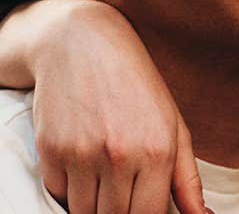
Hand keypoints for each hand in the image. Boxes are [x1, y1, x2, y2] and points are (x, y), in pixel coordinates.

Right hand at [0, 0, 208, 213]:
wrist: (83, 42)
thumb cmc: (136, 84)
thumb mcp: (174, 124)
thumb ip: (188, 179)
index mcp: (157, 151)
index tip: (143, 205)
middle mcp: (120, 156)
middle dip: (120, 213)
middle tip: (124, 191)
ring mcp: (81, 154)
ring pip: (84, 212)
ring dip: (93, 205)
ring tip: (104, 178)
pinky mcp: (50, 150)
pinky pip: (58, 194)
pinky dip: (69, 190)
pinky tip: (81, 163)